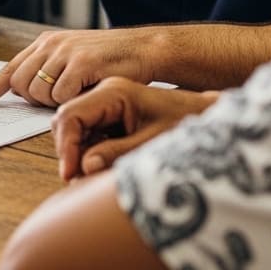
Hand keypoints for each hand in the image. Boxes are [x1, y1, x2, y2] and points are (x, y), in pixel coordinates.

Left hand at [0, 28, 163, 109]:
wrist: (145, 49)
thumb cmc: (111, 60)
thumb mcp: (74, 59)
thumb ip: (49, 70)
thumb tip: (26, 91)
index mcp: (46, 43)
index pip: (10, 69)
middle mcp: (51, 45)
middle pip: (20, 85)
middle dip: (34, 100)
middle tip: (61, 99)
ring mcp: (65, 52)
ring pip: (38, 93)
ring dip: (55, 103)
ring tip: (79, 92)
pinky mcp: (80, 63)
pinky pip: (61, 96)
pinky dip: (73, 101)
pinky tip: (89, 90)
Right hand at [51, 77, 218, 180]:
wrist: (204, 114)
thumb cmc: (183, 123)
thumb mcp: (150, 142)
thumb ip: (116, 153)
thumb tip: (85, 166)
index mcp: (114, 91)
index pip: (71, 115)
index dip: (66, 146)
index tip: (70, 173)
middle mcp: (105, 92)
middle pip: (67, 120)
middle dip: (69, 150)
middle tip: (77, 178)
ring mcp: (106, 102)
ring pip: (74, 127)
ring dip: (77, 152)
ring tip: (90, 175)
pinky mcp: (110, 114)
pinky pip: (88, 132)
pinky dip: (88, 151)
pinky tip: (100, 165)